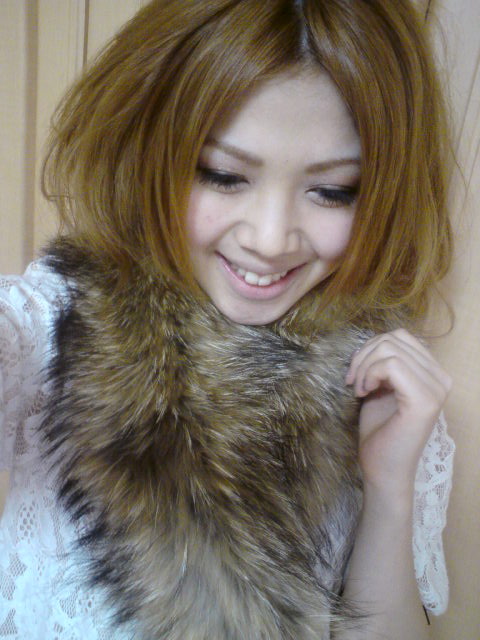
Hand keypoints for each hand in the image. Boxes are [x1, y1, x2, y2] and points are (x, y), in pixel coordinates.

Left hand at [345, 329, 451, 500]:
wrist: (383, 470)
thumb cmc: (380, 432)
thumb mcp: (382, 388)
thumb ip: (384, 364)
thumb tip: (374, 342)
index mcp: (434, 374)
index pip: (401, 336)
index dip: (371, 348)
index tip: (357, 374)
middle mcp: (442, 379)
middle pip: (394, 338)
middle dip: (364, 355)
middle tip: (352, 381)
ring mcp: (436, 389)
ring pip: (390, 349)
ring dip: (364, 365)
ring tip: (359, 388)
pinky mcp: (424, 400)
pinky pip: (391, 365)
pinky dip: (369, 374)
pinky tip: (364, 392)